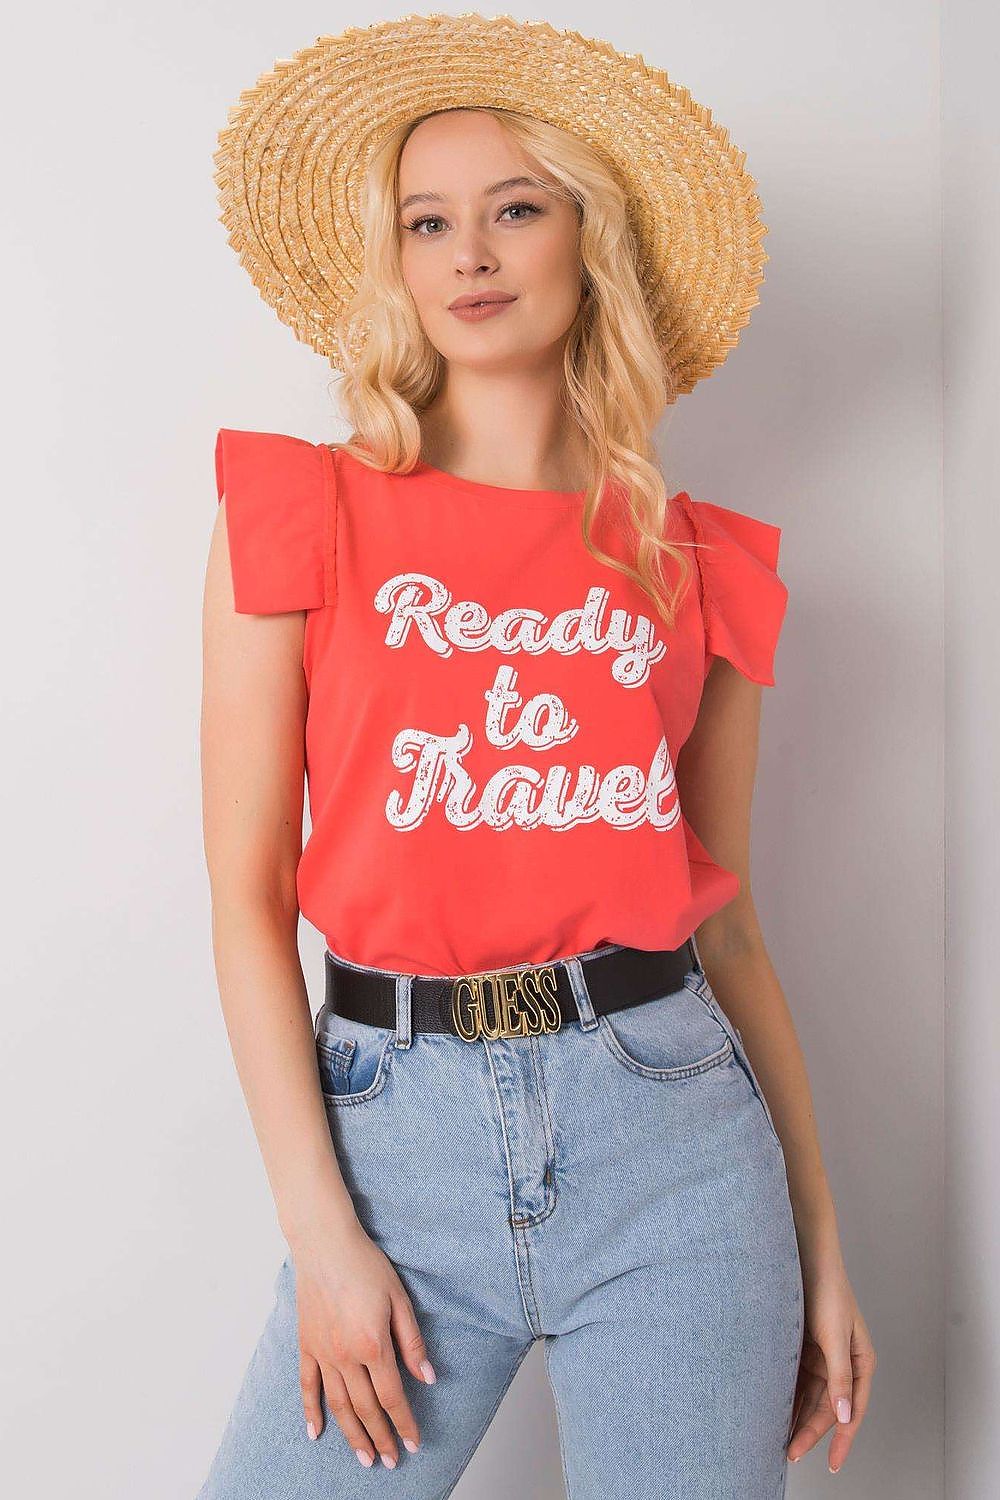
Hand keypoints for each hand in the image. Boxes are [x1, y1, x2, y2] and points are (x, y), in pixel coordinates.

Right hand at [293, 1218, 435, 1469]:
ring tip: (364, 1458)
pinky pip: (308, 1386)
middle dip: (381, 1438)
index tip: (413, 1442)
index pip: (393, 1396)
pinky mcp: (306, 1345)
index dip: (404, 1423)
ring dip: (352, 1435)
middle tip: (391, 1461)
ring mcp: (323, 1353)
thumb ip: (412, 1342)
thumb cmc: (366, 1266)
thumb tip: (428, 1377)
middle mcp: (346, 1356)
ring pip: (338, 1405)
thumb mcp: (400, 1299)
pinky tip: (316, 1433)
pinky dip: (311, 1411)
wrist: (326, 1245)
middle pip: (366, 1408)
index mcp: (373, 1345)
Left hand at [787, 1254, 875, 1473]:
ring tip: (780, 1440)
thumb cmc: (827, 1291)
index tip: (833, 1464)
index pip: (852, 1411)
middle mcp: (843, 1364)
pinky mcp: (803, 1349)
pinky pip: (796, 1380)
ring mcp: (823, 1357)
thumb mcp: (834, 1337)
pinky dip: (787, 1396)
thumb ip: (840, 1378)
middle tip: (791, 1453)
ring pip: (810, 1397)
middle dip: (811, 1431)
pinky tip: (774, 1411)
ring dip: (797, 1417)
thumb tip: (846, 1416)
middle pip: (828, 1408)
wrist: (805, 1257)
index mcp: (861, 1362)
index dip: (843, 1440)